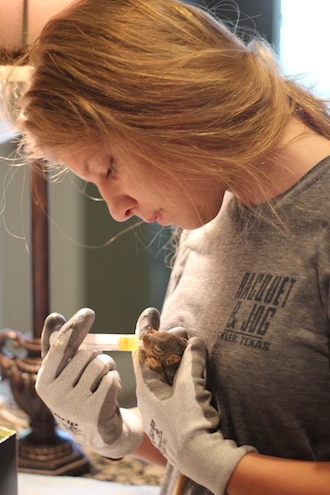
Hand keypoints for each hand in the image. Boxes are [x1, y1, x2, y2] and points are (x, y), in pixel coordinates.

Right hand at [36, 308, 142, 457]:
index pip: (60, 346)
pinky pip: (112, 378)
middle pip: (86, 353)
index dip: (75, 326)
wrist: (97, 432)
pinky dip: (115, 380)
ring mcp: (74, 405)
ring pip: (101, 363)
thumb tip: (54, 318)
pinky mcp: (95, 412)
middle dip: (98, 355)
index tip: (89, 312)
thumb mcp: (65, 373)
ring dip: (108, 367)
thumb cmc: (80, 394)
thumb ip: (60, 347)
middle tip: (98, 367)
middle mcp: (54, 395)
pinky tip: (109, 394)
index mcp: (43, 381)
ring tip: (102, 381)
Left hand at [133, 308, 255, 493]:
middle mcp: (154, 397)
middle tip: (181, 328)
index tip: (151, 313)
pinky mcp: (181, 415)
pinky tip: (197, 363)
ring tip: (191, 341)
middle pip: (157, 362)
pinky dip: (187, 372)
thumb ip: (191, 360)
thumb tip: (194, 340)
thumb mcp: (190, 386)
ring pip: (170, 374)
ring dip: (180, 356)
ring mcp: (167, 407)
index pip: (142, 353)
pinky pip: (180, 386)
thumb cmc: (190, 423)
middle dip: (169, 342)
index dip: (146, 331)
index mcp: (147, 390)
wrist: (203, 460)